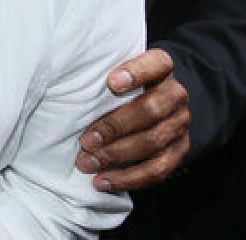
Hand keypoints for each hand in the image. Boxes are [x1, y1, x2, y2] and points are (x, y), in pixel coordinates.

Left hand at [76, 48, 190, 191]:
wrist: (154, 100)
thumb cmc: (122, 83)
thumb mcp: (116, 70)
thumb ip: (102, 74)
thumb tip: (64, 86)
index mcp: (162, 67)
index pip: (157, 64)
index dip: (136, 73)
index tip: (111, 83)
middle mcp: (176, 94)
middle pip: (150, 110)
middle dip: (114, 127)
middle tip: (85, 141)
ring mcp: (180, 123)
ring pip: (153, 142)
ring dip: (116, 156)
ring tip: (88, 163)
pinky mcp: (180, 151)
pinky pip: (157, 170)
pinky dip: (128, 179)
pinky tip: (103, 181)